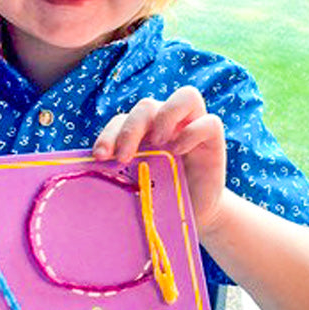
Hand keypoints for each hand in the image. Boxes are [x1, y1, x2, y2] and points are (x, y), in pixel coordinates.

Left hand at [92, 87, 225, 233]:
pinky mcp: (214, 140)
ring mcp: (193, 126)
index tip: (100, 157)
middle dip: (131, 129)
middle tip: (123, 157)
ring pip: (186, 96)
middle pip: (147, 105)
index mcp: (144, 130)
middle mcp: (168, 122)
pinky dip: (192, 133)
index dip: (109, 134)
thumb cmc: (163, 197)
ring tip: (157, 143)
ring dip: (166, 116)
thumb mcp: (138, 181)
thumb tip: (94, 166)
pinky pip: (209, 121)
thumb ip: (121, 169)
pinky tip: (179, 151)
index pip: (123, 119)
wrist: (194, 213)